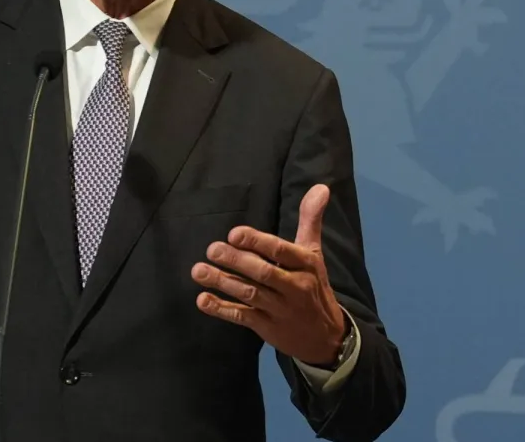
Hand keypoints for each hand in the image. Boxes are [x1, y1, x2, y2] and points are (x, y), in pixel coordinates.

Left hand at [191, 184, 346, 365]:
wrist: (326, 337)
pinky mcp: (267, 328)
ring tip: (197, 271)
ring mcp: (280, 310)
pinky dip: (221, 310)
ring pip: (250, 294)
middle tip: (211, 249)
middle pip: (263, 273)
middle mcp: (295, 287)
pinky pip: (243, 318)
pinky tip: (202, 300)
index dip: (257, 242)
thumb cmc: (314, 286)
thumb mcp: (314, 253)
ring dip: (222, 282)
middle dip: (236, 261)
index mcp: (306, 265)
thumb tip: (321, 186)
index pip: (281, 251)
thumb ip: (310, 219)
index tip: (233, 233)